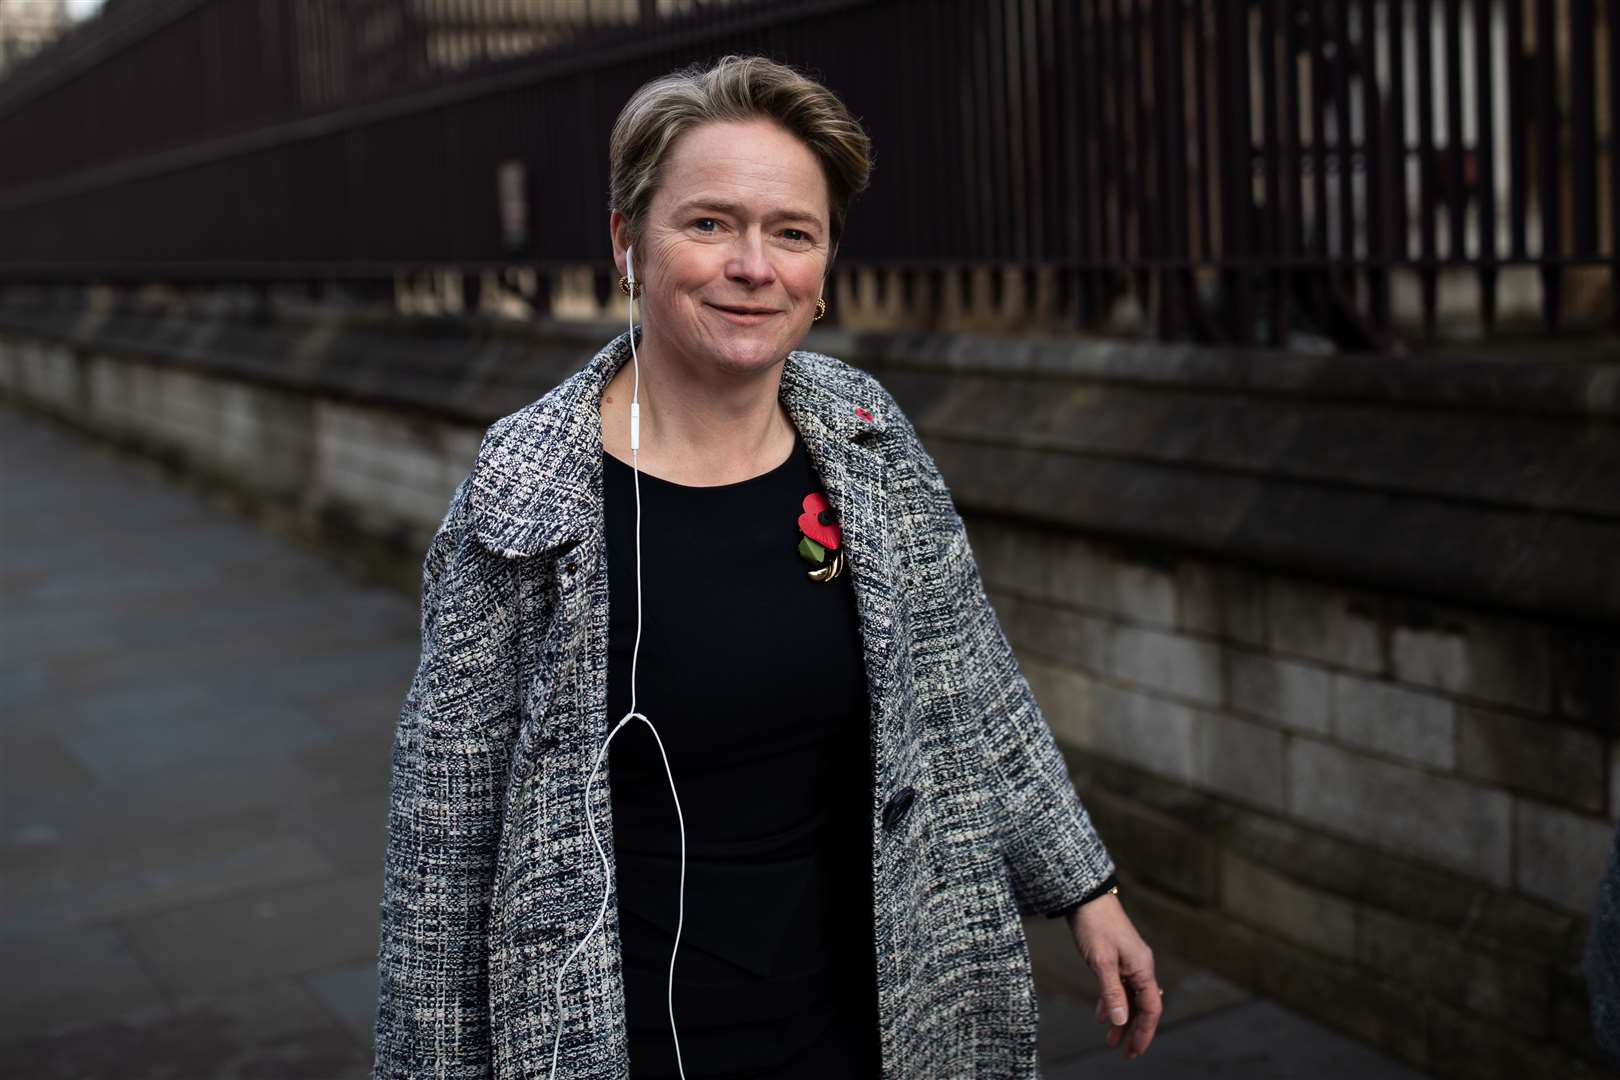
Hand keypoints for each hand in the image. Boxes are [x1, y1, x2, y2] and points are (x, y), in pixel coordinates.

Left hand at [1068, 892, 1161, 1060]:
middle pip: (1143, 1006)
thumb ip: (1112, 992)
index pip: (1151, 1008)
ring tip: (1110, 1041)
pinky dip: (1112, 1002)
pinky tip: (1102, 1016)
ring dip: (1121, 1019)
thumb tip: (1120, 1020)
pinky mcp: (1117, 958)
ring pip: (1130, 998)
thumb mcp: (1101, 962)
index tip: (1134, 1051)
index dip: (1144, 1032)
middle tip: (1124, 1053)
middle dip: (1134, 1031)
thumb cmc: (1095, 926)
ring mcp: (1129, 962)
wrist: (1086, 897)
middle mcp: (1141, 967)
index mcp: (1143, 968)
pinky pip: (1119, 987)